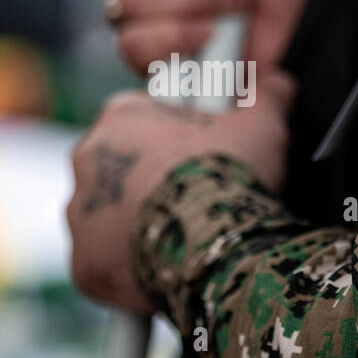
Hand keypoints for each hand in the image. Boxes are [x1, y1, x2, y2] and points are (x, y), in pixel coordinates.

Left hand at [67, 68, 295, 312]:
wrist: (213, 239)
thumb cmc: (229, 174)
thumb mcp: (261, 124)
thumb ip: (266, 97)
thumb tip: (277, 84)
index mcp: (120, 118)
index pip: (142, 120)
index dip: (176, 138)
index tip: (201, 155)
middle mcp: (87, 162)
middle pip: (121, 172)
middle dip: (152, 185)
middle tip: (194, 199)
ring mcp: (80, 217)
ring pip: (109, 222)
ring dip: (138, 228)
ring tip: (184, 239)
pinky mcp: (86, 266)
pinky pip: (108, 269)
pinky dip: (131, 272)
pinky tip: (167, 270)